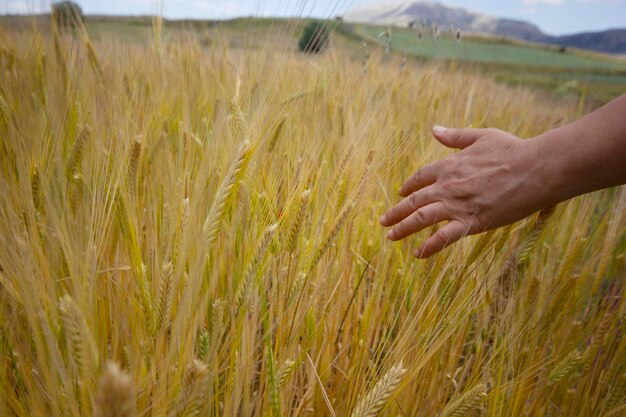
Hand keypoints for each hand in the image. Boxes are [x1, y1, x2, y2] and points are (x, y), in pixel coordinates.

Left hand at [380, 126, 552, 257]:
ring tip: (391, 237)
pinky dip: (429, 247)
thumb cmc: (513, 150)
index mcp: (449, 165)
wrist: (535, 168)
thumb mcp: (481, 136)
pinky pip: (443, 237)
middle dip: (396, 212)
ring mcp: (457, 204)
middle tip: (384, 221)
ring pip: (421, 218)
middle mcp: (447, 185)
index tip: (400, 193)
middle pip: (414, 201)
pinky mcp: (471, 222)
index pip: (420, 178)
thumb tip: (434, 129)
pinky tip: (418, 254)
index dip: (409, 186)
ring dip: (403, 228)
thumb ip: (455, 136)